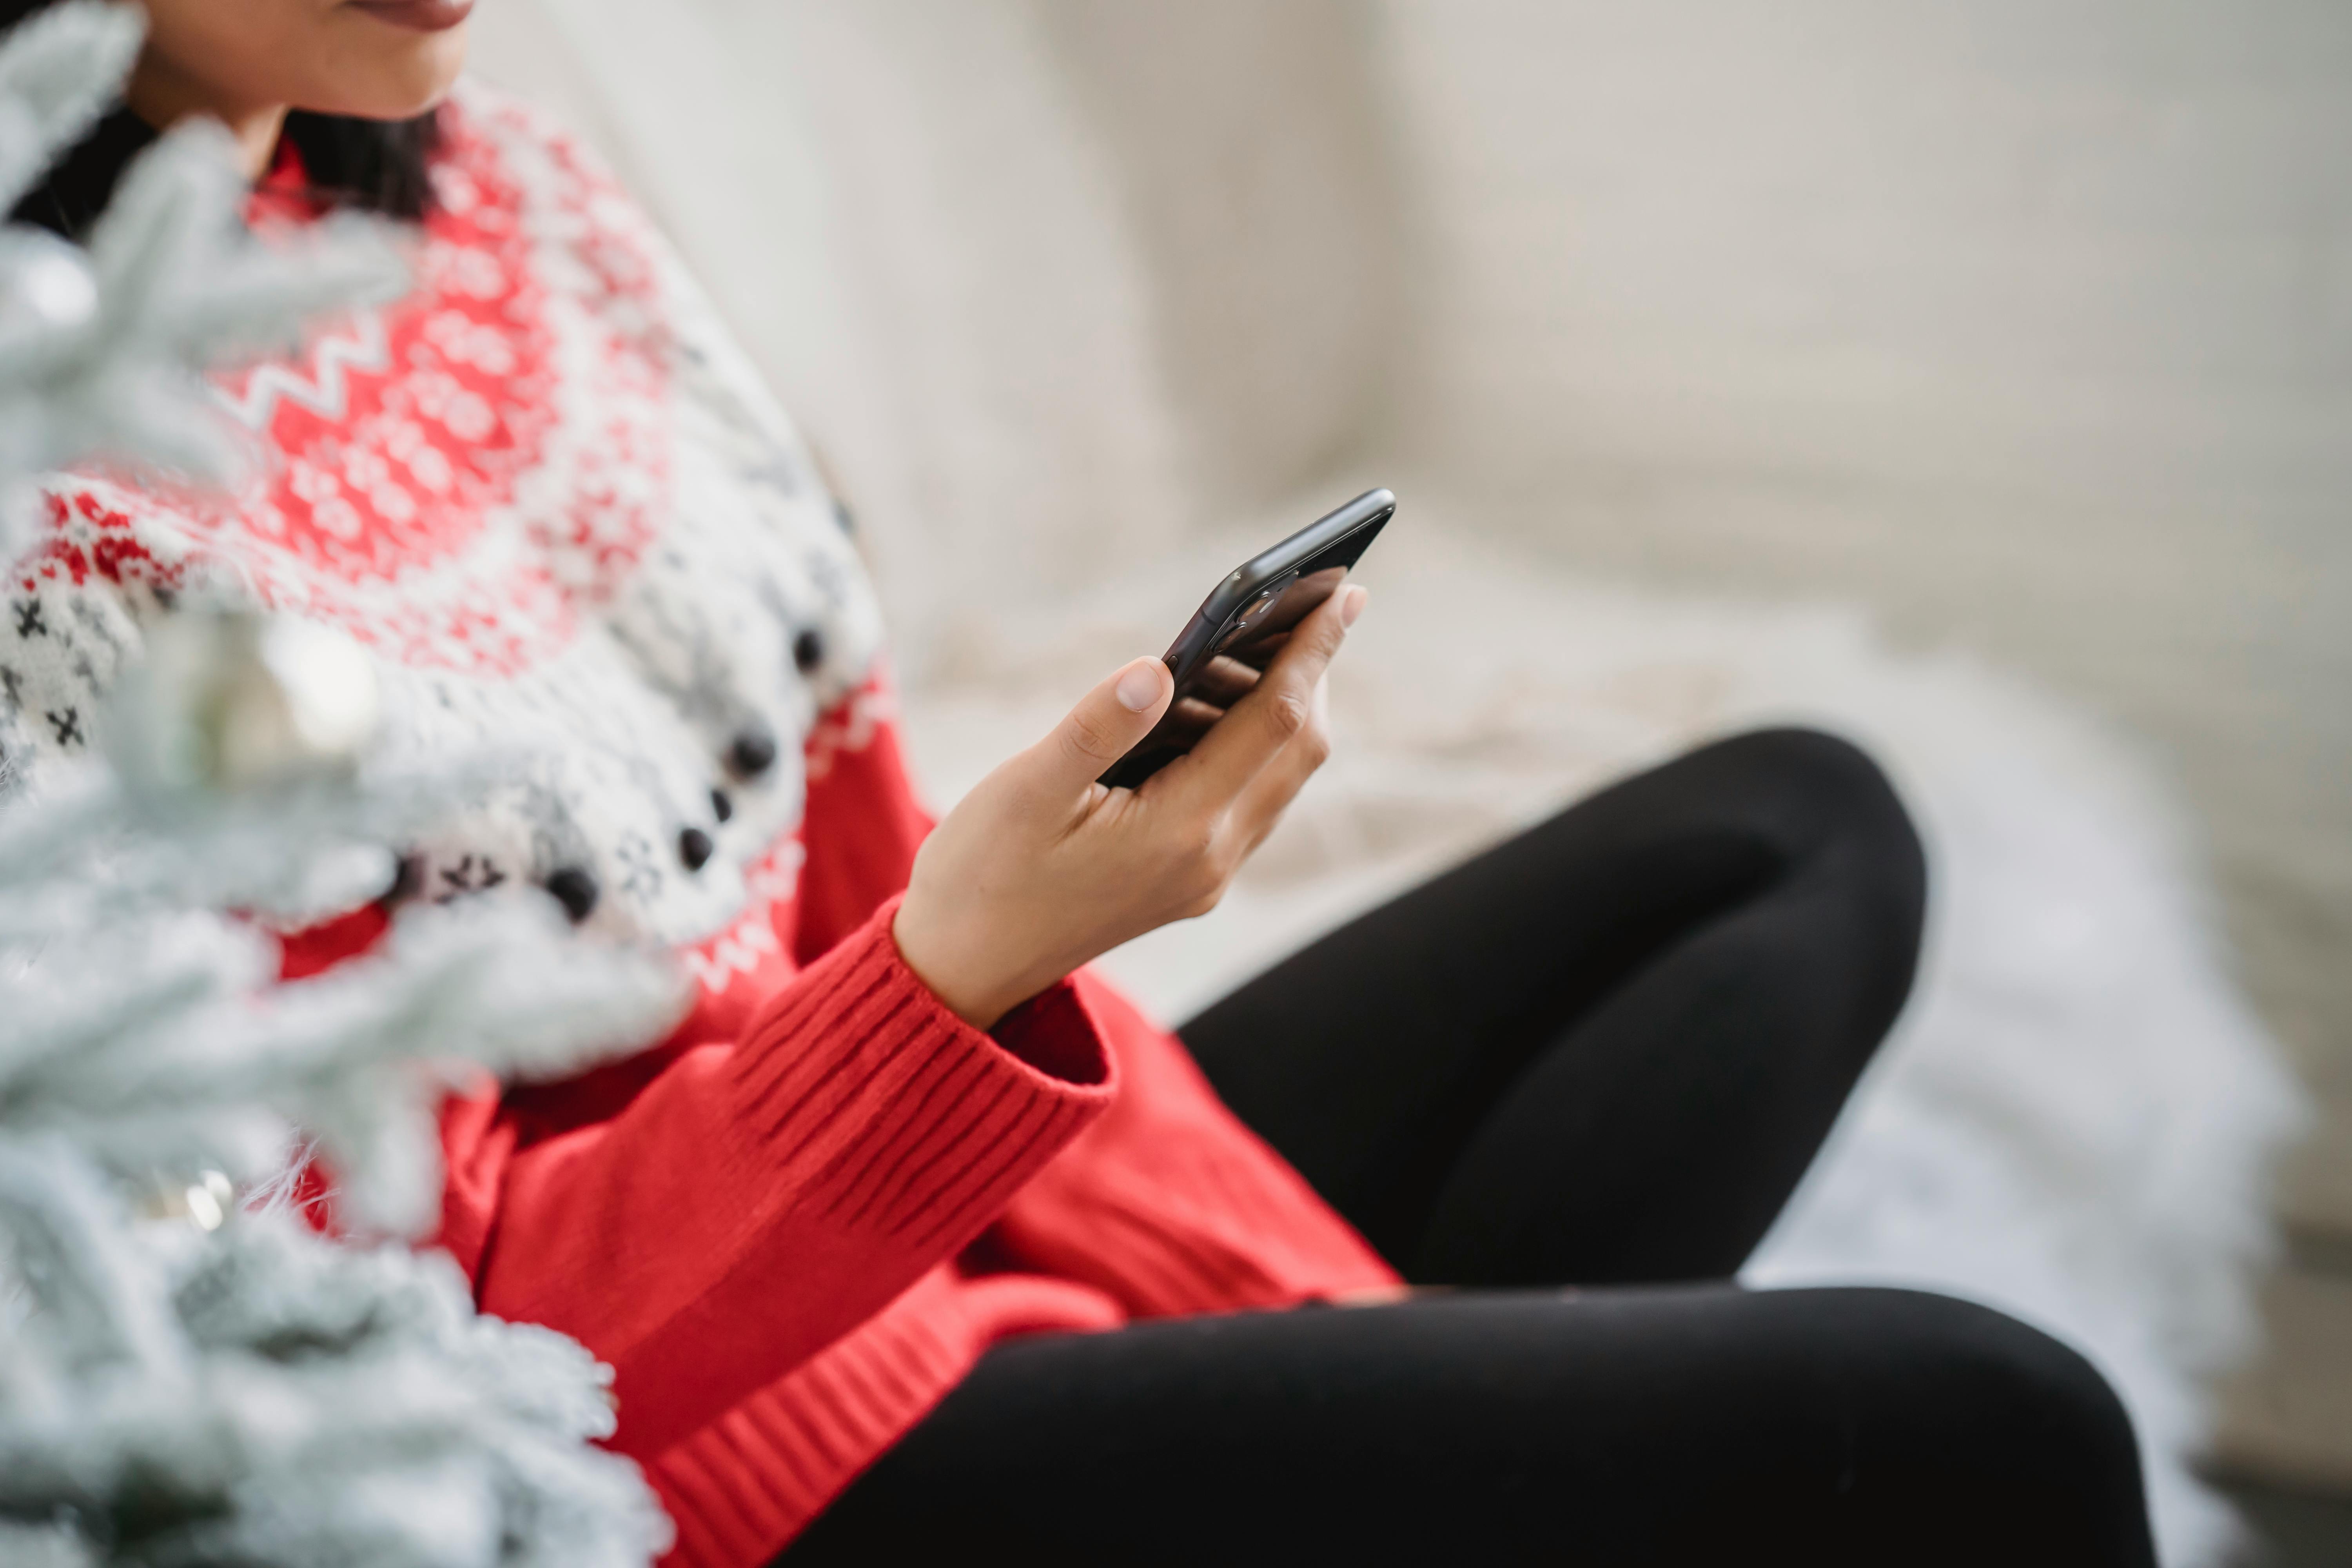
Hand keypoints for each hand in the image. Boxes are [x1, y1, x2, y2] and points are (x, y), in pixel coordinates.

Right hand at [893, 583, 1367, 1028]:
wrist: (962, 966)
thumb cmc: (982, 874)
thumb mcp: (1025, 790)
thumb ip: (1097, 727)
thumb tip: (1158, 668)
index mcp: (1179, 831)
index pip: (1275, 722)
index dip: (1314, 652)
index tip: (1345, 591)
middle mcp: (1210, 859)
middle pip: (1298, 752)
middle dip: (1316, 674)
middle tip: (1321, 602)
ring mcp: (1204, 877)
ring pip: (1280, 780)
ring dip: (1289, 711)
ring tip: (1270, 642)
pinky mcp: (1189, 883)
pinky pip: (1249, 803)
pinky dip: (1256, 747)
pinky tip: (1224, 708)